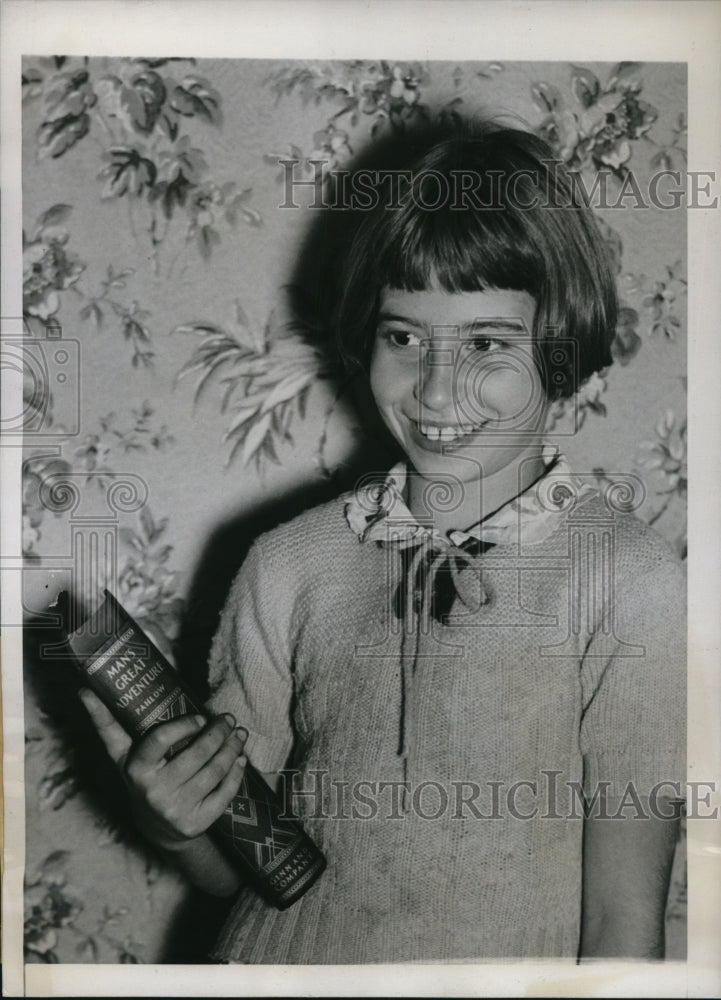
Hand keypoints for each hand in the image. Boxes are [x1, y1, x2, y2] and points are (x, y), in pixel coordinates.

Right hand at [79, 688, 247, 851]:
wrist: (157, 829)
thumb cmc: (142, 777)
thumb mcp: (123, 756)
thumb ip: (107, 724)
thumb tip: (84, 690)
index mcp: (136, 771)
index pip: (159, 740)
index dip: (183, 726)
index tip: (200, 716)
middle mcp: (155, 792)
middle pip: (196, 754)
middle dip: (218, 732)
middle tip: (228, 719)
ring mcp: (177, 810)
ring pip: (214, 771)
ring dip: (232, 748)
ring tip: (238, 733)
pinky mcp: (198, 823)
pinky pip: (225, 794)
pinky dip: (236, 772)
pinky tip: (241, 758)